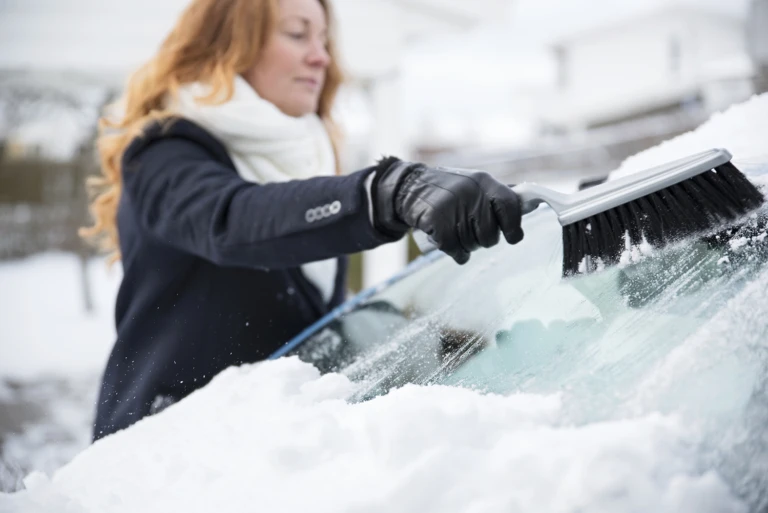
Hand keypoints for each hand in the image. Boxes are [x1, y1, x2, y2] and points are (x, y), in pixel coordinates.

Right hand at [371, 157, 523, 263]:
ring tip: (457, 233)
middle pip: (490, 234)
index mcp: (483, 182)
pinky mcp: (437, 222)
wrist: (409, 187)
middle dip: (484, 239)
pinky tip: (450, 244)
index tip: (513, 237)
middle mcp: (470, 192)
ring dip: (467, 246)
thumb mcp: (473, 184)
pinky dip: (456, 253)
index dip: (514, 226)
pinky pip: (457, 251)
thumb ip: (496, 196)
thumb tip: (532, 205)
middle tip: (473, 232)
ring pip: (473, 245)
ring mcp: (452, 207)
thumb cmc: (448, 190)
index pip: (509, 205)